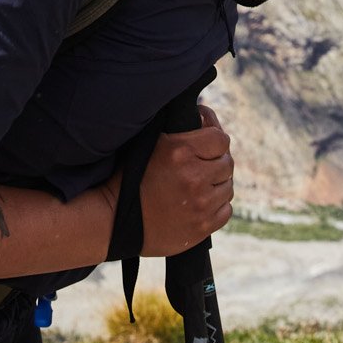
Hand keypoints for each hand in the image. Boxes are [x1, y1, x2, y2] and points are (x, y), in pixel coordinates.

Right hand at [138, 104, 233, 255]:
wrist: (114, 218)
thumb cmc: (130, 176)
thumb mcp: (151, 142)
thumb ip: (180, 128)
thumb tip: (206, 115)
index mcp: (181, 152)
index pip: (221, 139)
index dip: (214, 139)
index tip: (206, 144)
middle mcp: (194, 178)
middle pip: (227, 163)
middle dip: (216, 162)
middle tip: (200, 166)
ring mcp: (200, 205)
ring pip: (228, 187)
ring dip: (217, 184)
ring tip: (198, 185)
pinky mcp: (201, 227)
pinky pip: (226, 210)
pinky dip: (217, 206)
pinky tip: (200, 203)